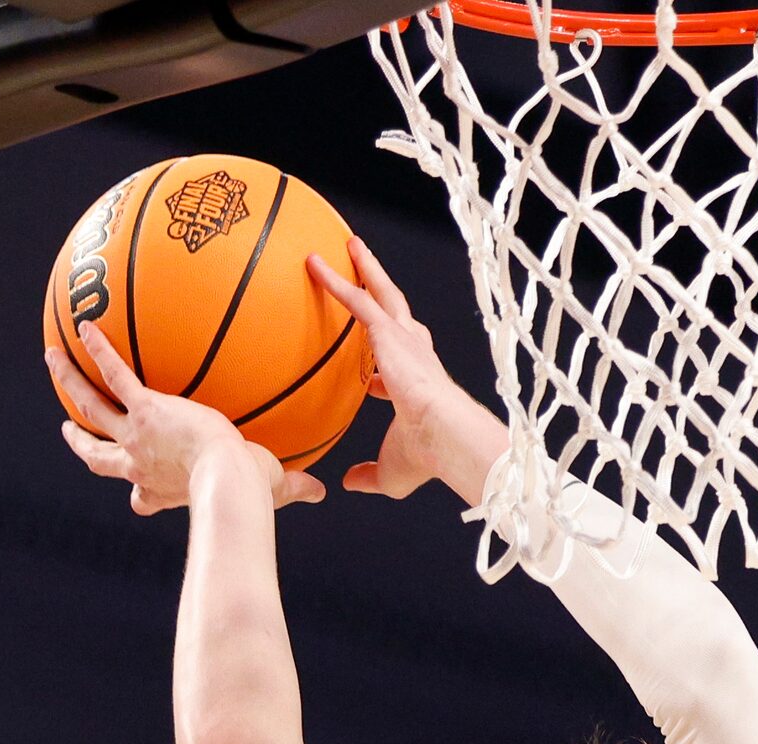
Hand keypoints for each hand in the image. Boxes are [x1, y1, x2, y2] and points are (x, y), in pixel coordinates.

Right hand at [45, 324, 325, 513]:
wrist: (231, 482)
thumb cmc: (252, 494)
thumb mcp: (273, 488)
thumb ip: (294, 487)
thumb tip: (322, 492)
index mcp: (166, 489)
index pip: (146, 498)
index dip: (140, 497)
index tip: (139, 497)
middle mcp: (142, 467)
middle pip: (98, 458)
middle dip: (81, 444)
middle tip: (68, 433)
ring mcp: (136, 438)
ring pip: (90, 407)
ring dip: (69, 383)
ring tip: (52, 358)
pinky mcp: (143, 410)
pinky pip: (115, 374)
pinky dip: (99, 349)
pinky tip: (85, 325)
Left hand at [308, 238, 505, 505]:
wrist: (444, 435)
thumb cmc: (426, 457)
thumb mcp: (390, 472)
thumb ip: (367, 475)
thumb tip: (348, 483)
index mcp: (417, 386)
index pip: (397, 371)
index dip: (381, 374)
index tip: (373, 380)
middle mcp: (414, 354)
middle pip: (395, 313)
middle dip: (381, 292)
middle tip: (367, 273)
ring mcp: (404, 339)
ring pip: (380, 293)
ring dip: (364, 269)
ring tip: (349, 246)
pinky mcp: (390, 332)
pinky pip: (356, 299)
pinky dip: (335, 280)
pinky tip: (313, 264)